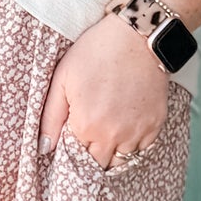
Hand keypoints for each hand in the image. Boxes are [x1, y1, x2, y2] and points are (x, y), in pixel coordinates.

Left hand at [41, 14, 170, 170]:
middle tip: (86, 140)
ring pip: (120, 162)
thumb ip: (51, 118)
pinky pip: (142, 150)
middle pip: (98, 166)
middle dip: (89, 157)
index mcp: (87, 125)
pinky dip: (131, 147)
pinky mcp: (156, 124)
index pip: (75, 160)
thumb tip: (44, 149)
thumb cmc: (97, 52)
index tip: (69, 143)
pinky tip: (123, 131)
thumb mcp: (63, 79)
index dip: (70, 154)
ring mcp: (138, 131)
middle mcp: (114, 135)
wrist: (137, 35)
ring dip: (110, 155)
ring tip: (104, 136)